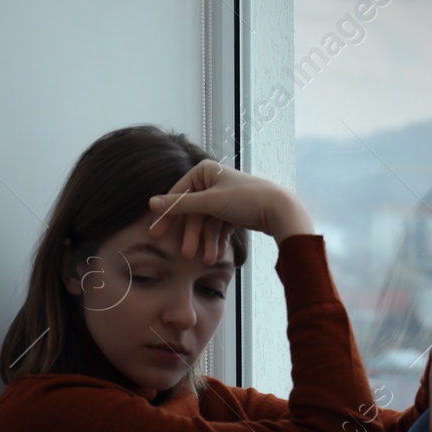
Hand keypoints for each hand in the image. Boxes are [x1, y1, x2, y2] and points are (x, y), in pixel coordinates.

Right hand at [146, 160, 312, 263]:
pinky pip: (218, 227)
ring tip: (206, 259)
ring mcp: (222, 197)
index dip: (168, 217)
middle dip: (191, 235)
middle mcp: (212, 181)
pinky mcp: (232, 211)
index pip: (179, 195)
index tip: (156, 234)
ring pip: (206, 223)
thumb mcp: (210, 202)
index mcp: (204, 171)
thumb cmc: (246, 199)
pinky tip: (215, 255)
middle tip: (184, 254)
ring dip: (205, 242)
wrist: (279, 210)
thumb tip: (151, 203)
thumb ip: (181, 205)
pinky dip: (216, 241)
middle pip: (193, 212)